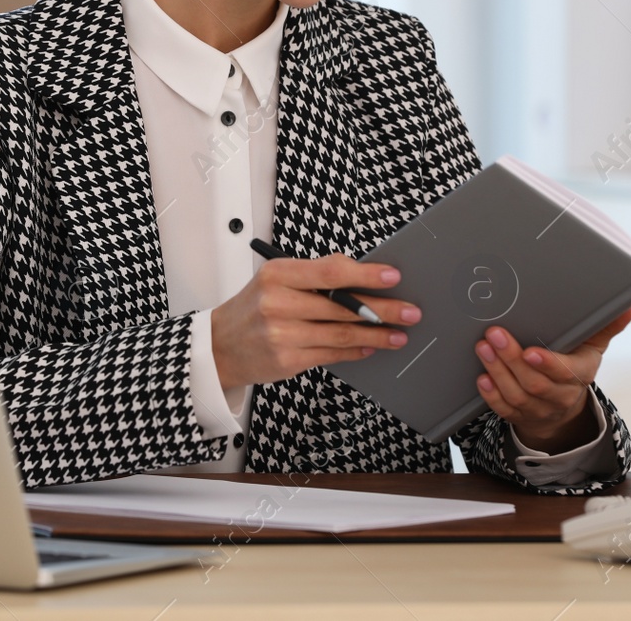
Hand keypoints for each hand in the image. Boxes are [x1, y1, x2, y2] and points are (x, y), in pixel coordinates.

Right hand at [211, 254, 418, 389]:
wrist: (220, 346)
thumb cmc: (253, 307)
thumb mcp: (276, 279)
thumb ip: (314, 272)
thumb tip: (357, 269)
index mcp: (277, 274)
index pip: (330, 272)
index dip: (365, 274)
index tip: (393, 276)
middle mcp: (277, 303)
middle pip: (341, 306)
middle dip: (383, 309)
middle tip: (410, 311)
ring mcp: (282, 335)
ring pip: (341, 334)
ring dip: (376, 335)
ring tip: (399, 334)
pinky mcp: (287, 361)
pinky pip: (332, 355)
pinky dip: (356, 351)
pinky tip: (372, 347)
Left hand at [473, 305, 630, 451]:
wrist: (565, 407)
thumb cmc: (576, 366)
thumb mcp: (593, 345)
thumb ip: (607, 325)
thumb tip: (630, 305)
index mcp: (581, 375)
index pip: (566, 373)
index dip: (548, 364)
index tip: (530, 351)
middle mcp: (561, 396)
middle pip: (535, 384)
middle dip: (512, 359)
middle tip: (494, 335)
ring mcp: (540, 409)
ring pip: (517, 396)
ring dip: (498, 371)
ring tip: (484, 348)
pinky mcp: (520, 416)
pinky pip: (505, 410)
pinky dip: (492, 395)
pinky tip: (482, 378)